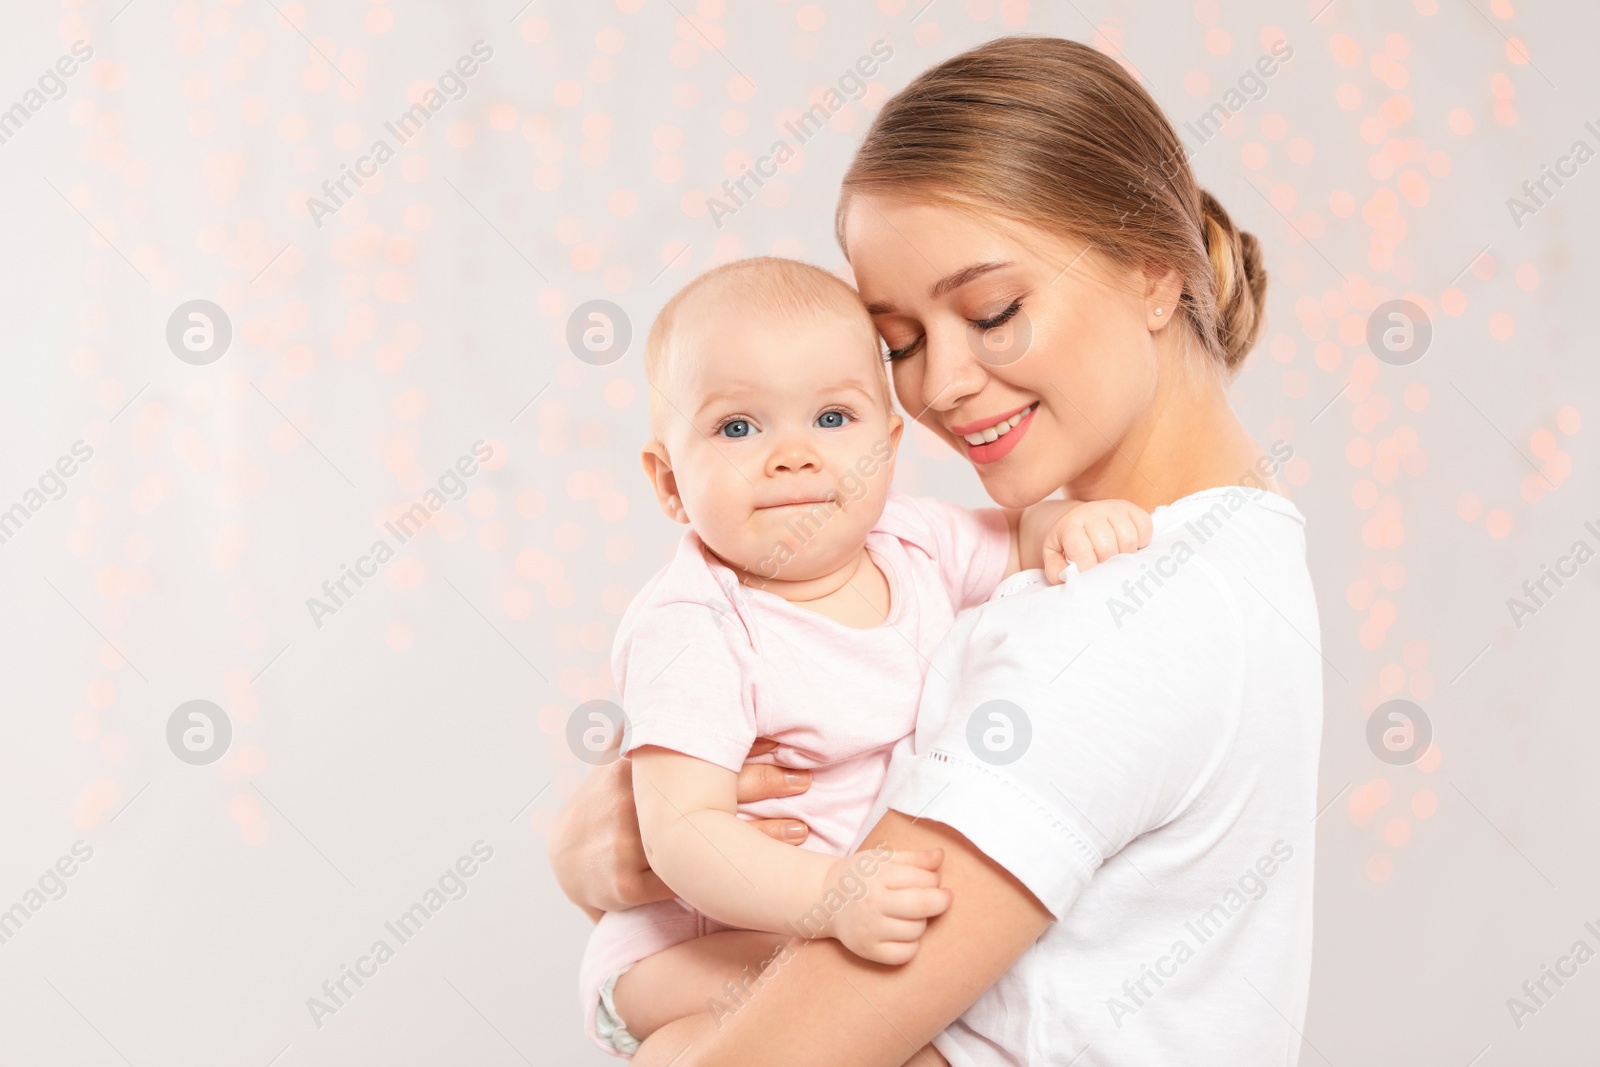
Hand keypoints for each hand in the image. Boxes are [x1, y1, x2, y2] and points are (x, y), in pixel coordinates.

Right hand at [547, 736, 813, 917]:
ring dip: (758, 836)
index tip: (785, 738)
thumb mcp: (618, 761)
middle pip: (707, 789)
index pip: (700, 751)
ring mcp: (626, 843)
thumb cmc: (606, 802)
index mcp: (635, 767)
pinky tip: (758, 879)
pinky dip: (724, 881)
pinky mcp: (625, 885)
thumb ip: (645, 730)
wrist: (564, 859)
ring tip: (802, 829)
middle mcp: (631, 801)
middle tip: (806, 779)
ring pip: (703, 841)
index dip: (745, 745)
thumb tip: (664, 677)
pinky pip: (685, 885)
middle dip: (763, 782)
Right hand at [819, 847, 951, 964]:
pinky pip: (906, 954)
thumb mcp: (882, 859)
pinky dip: (911, 945)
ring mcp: (870, 929)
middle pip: (924, 905)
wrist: (826, 899)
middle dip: (941, 901)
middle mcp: (873, 903)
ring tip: (909, 914)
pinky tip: (903, 933)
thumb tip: (941, 855)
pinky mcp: (868, 950)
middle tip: (941, 897)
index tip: (932, 880)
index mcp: (878, 875)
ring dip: (921, 922)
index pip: (924, 879)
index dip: (935, 879)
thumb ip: (914, 858)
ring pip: (917, 930)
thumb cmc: (860, 876)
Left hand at [1043, 498, 1152, 582]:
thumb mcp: (1054, 555)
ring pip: (1128, 539)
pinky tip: (1129, 546)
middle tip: (1104, 567)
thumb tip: (1067, 576)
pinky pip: (1145, 527)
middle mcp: (1092, 512)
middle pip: (1108, 547)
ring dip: (1125, 555)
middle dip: (1107, 564)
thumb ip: (1056, 569)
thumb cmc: (1069, 542)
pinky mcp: (1131, 508)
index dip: (1087, 568)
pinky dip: (1141, 542)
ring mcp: (1113, 508)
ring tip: (1116, 557)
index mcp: (1070, 525)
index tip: (1088, 576)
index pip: (1081, 550)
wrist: (1080, 519)